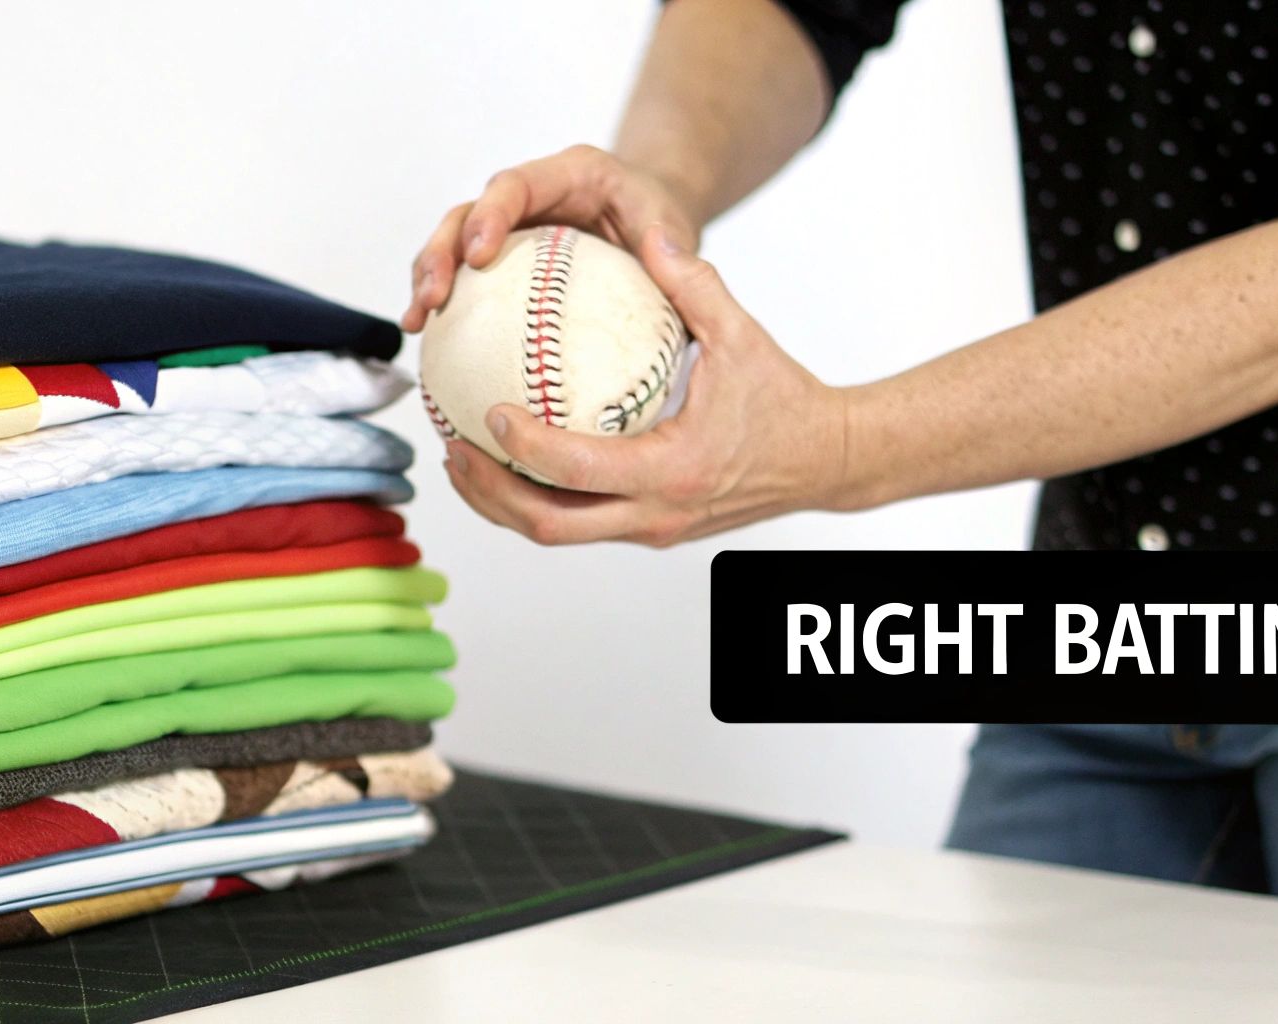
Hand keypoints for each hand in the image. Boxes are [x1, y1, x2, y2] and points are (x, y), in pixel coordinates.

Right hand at [401, 145, 701, 330]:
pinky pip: (464, 276)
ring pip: (453, 242)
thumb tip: (665, 259)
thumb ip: (669, 243)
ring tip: (417, 322)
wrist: (655, 218)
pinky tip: (430, 341)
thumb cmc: (662, 220)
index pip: (515, 184)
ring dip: (427, 278)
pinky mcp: (501, 256)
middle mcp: (529, 194)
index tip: (477, 256)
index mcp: (568, 174)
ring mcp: (509, 225)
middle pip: (467, 212)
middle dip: (441, 251)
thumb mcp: (673, 224)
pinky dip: (444, 304)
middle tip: (433, 297)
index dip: (489, 215)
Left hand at [442, 226, 850, 546]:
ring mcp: (649, 529)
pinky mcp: (647, 529)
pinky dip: (533, 499)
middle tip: (453, 445)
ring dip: (501, 503)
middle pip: (547, 524)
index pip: (577, 470)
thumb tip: (650, 235)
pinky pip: (577, 523)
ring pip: (555, 533)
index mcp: (673, 470)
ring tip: (462, 458)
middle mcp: (655, 514)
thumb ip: (693, 287)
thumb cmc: (784, 399)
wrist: (823, 460)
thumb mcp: (740, 338)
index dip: (523, 447)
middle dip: (489, 491)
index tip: (488, 410)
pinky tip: (508, 462)